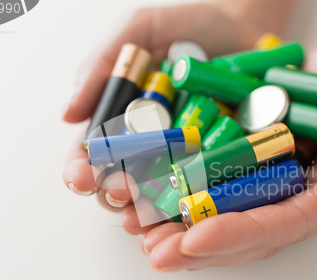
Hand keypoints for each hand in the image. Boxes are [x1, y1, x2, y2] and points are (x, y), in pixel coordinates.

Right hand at [62, 3, 260, 214]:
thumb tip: (68, 113)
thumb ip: (103, 65)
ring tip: (142, 216)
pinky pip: (202, 190)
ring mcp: (183, 158)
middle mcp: (149, 145)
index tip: (80, 174)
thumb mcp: (142, 30)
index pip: (92, 152)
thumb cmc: (190, 26)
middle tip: (118, 192)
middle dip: (114, 191)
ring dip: (146, 210)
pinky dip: (190, 204)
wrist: (247, 27)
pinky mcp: (216, 164)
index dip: (81, 167)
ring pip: (157, 194)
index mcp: (122, 119)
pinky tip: (183, 215)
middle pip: (120, 180)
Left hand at [142, 43, 316, 271]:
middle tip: (156, 254)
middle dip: (198, 246)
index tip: (195, 241)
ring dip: (177, 228)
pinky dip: (175, 191)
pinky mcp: (240, 161)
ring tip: (139, 234)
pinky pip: (205, 181)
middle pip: (243, 231)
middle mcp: (289, 197)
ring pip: (218, 213)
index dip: (239, 235)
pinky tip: (145, 199)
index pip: (282, 224)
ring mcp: (262, 181)